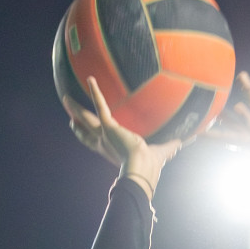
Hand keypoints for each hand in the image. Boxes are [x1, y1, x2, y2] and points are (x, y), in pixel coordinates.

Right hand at [62, 77, 182, 198]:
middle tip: (69, 116)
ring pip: (86, 119)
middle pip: (86, 132)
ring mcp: (104, 135)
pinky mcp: (108, 126)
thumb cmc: (150, 166)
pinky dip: (96, 92)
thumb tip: (184, 143)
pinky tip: (91, 79)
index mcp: (112, 151)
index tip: (78, 129)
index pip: (95, 143)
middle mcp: (104, 144)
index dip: (86, 136)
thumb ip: (171, 147)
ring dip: (76, 109)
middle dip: (77, 123)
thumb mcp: (161, 153)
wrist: (141, 169)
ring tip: (66, 99)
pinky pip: (100, 106)